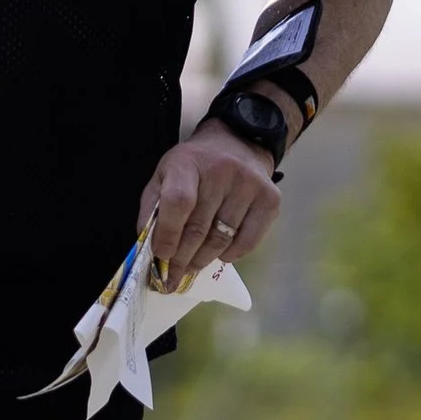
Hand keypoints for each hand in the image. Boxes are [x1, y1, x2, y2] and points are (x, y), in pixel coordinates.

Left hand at [138, 121, 281, 286]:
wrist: (238, 143)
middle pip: (199, 227)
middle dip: (182, 258)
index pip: (178, 203)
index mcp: (188, 162)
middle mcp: (222, 171)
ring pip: (222, 239)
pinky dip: (230, 255)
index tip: (162, 255)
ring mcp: (249, 185)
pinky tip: (219, 255)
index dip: (168, 234)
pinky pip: (247, 242)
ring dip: (203, 260)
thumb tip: (150, 247)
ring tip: (192, 267)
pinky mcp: (270, 199)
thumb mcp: (164, 175)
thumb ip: (152, 208)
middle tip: (173, 276)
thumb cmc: (195, 166)